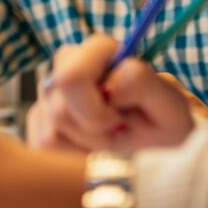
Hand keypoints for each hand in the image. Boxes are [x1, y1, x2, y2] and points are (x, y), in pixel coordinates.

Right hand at [26, 36, 197, 152]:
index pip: (72, 77)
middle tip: (120, 133)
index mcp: (98, 50)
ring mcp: (48, 93)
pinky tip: (94, 148)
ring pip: (51, 132)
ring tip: (111, 140)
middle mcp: (67, 64)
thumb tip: (108, 85)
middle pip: (59, 109)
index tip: (121, 122)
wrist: (157, 148)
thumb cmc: (163, 124)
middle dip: (94, 133)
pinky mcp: (37, 121)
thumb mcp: (169, 106)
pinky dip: (73, 156)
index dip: (95, 110)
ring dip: (87, 146)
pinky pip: (44, 146)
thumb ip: (142, 83)